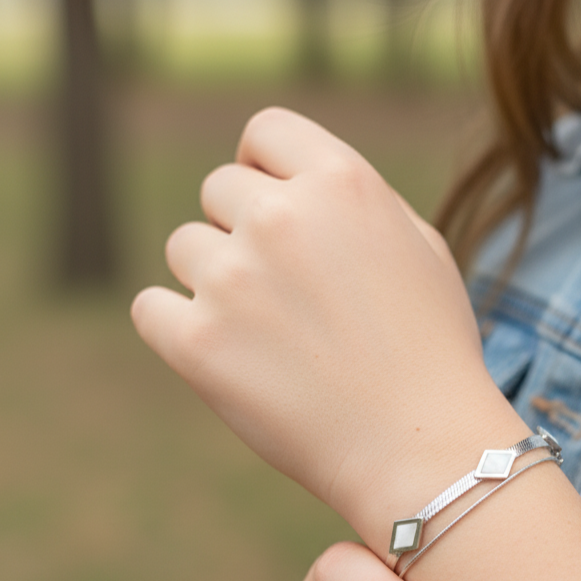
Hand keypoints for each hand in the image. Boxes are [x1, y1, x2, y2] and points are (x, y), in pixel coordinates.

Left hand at [131, 108, 515, 544]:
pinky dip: (178, 327)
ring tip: (268, 333)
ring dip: (216, 279)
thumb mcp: (419, 249)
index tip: (272, 203)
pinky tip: (225, 353)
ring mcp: (233, 280)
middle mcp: (282, 218)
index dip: (265, 166)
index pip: (265, 132)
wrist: (420, 448)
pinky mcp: (196, 344)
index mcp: (343, 184)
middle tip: (285, 291)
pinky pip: (151, 308)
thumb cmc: (430, 350)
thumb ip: (352, 201)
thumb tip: (291, 183)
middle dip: (245, 229)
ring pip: (185, 248)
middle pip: (220, 190)